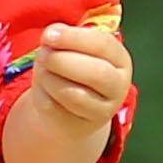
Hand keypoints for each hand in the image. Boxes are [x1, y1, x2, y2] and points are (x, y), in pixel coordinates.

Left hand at [4, 21, 133, 162]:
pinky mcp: (81, 127)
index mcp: (120, 60)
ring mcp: (103, 111)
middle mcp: (119, 86)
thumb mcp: (71, 48)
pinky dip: (42, 95)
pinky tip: (43, 90)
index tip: (49, 35)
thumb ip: (64, 38)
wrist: (66, 108)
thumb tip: (52, 34)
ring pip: (75, 94)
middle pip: (96, 73)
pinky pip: (56, 109)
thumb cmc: (70, 68)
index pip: (103, 45)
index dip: (74, 38)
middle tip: (43, 55)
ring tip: (43, 71)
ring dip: (49, 78)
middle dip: (62, 61)